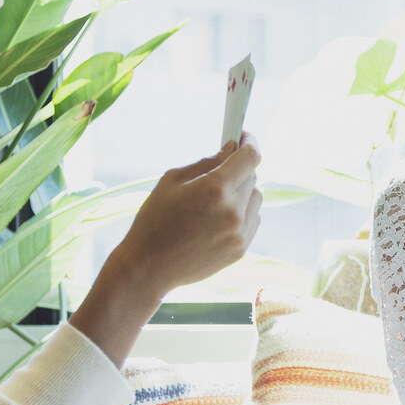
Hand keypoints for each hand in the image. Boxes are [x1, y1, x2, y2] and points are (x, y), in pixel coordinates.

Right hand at [106, 134, 263, 299]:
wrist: (148, 267)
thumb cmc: (154, 220)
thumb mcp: (172, 181)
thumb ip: (206, 163)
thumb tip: (231, 149)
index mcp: (215, 189)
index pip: (250, 157)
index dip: (250, 142)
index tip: (243, 136)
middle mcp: (233, 211)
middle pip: (252, 176)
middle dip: (238, 168)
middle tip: (219, 170)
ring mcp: (240, 233)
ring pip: (256, 198)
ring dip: (242, 191)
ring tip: (214, 199)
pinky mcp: (241, 249)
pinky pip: (252, 219)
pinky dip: (241, 212)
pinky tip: (217, 218)